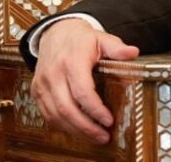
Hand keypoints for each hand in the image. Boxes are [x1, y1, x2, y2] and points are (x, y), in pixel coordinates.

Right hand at [31, 18, 139, 143]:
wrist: (55, 33)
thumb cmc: (82, 39)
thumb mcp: (102, 38)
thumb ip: (117, 47)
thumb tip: (134, 52)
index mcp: (72, 61)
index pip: (82, 91)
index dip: (95, 109)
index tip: (109, 120)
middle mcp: (53, 74)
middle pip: (67, 108)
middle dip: (86, 126)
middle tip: (104, 136)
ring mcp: (42, 84)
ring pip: (55, 115)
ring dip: (75, 130)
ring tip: (95, 136)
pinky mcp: (36, 91)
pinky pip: (47, 114)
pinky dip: (62, 125)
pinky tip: (78, 129)